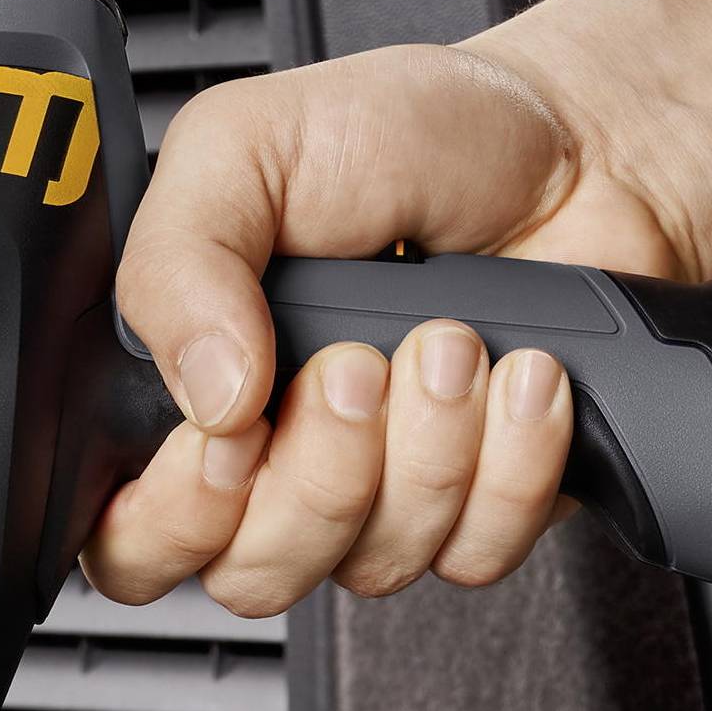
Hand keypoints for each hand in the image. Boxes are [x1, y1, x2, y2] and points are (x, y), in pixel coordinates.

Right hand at [87, 0, 711, 613]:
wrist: (579, 142)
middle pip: (253, 574)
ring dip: (428, 445)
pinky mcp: (485, 513)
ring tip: (455, 335)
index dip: (178, 514)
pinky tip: (521, 376)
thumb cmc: (408, 136)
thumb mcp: (244, 146)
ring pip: (372, 563)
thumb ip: (175, 260)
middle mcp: (280, 468)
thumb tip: (202, 396)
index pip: (132, 540)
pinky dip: (512, 460)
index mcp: (193, 395)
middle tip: (360, 363)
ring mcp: (383, 501)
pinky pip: (476, 552)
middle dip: (320, 470)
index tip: (235, 428)